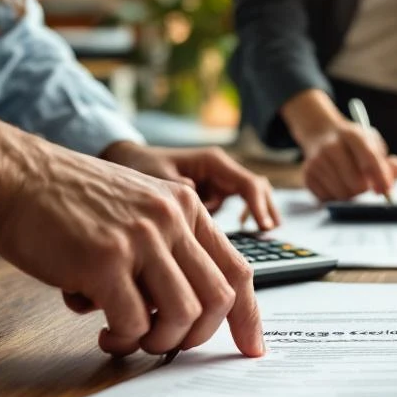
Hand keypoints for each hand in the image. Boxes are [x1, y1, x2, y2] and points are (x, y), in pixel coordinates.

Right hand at [0, 116, 263, 357]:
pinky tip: (104, 332)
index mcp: (186, 207)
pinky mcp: (105, 260)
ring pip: (182, 314)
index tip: (252, 348)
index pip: (237, 269)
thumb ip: (169, 246)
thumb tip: (189, 308)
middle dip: (198, 337)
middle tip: (169, 346)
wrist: (15, 175)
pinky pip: (132, 321)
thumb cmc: (69, 201)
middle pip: (218, 298)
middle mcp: (172, 219)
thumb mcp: (138, 207)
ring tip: (130, 338)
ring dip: (159, 341)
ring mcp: (141, 238)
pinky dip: (122, 338)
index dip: (249, 316)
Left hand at [101, 143, 280, 230]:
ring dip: (256, 214)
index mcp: (213, 162)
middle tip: (268, 232)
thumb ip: (179, 192)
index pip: (247, 184)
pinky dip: (241, 219)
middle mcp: (221, 170)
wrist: (128, 160)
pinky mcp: (215, 194)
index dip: (258, 206)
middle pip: (257, 188)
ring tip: (257, 235)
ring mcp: (220, 182)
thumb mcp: (156, 177)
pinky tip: (237, 232)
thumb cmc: (141, 166)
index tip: (263, 227)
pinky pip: (237, 205)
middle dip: (265, 209)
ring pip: (251, 197)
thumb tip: (198, 210)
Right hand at [282, 89, 396, 200]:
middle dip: (365, 190)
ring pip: (343, 194)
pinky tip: (337, 184)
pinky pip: (328, 199)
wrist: (320, 134)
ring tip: (351, 183)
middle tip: (367, 186)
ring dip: (352, 195)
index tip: (387, 191)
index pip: (369, 158)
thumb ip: (386, 160)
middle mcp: (331, 146)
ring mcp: (316, 161)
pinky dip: (337, 197)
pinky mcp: (307, 175)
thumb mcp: (370, 142)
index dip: (381, 177)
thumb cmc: (352, 143)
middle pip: (356, 183)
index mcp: (352, 134)